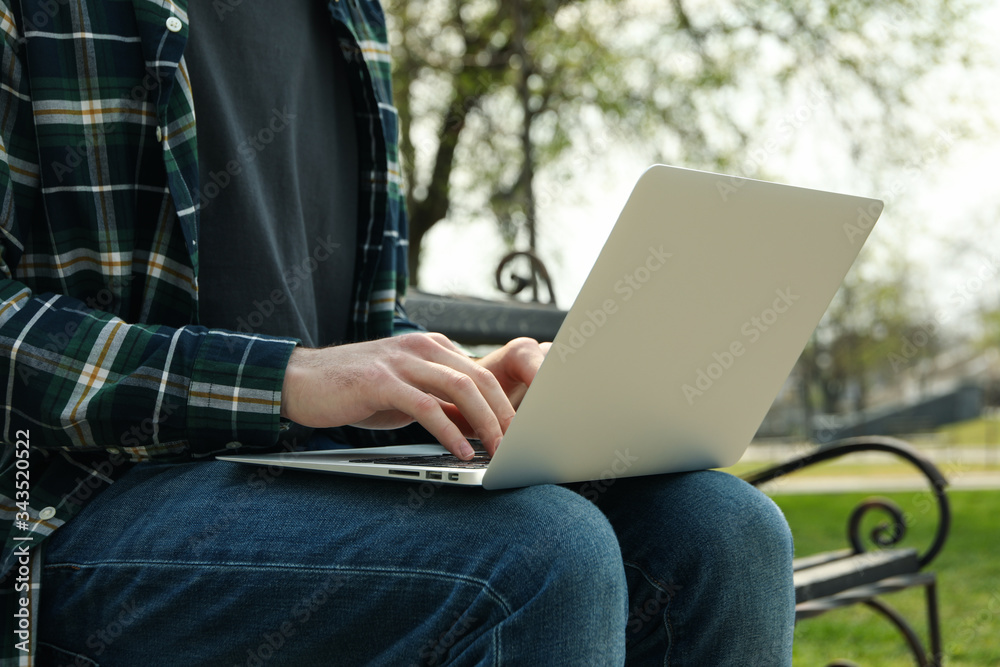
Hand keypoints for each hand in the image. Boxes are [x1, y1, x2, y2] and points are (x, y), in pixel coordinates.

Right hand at [280, 333, 545, 458]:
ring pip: (460, 388)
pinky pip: (425, 407)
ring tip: (497, 450)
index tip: (520, 433)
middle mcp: (421, 347)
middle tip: (518, 445)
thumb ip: (439, 404)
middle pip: (479, 379)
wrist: (301, 381)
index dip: (505, 404)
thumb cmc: (355, 390)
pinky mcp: (380, 381)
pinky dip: (449, 431)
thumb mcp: (406, 395)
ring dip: (485, 423)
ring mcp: (401, 362)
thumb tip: (477, 427)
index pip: (481, 373)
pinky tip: (461, 451)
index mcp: (431, 347)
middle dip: (504, 415)